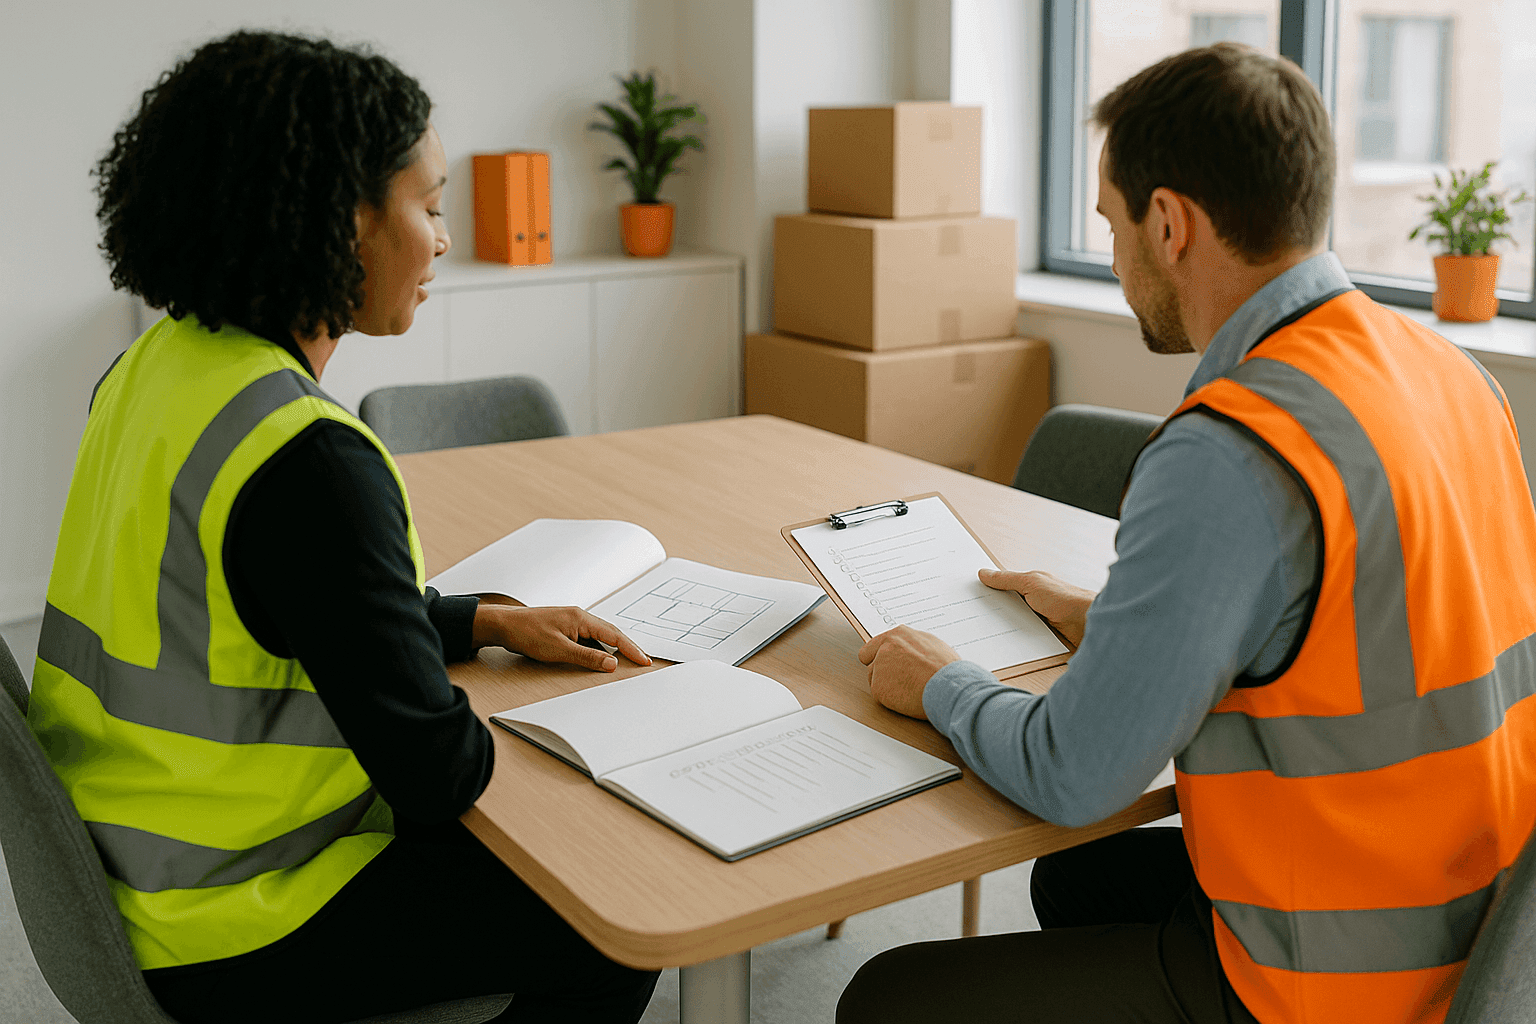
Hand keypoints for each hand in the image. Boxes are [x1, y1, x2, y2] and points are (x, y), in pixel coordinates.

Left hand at [473, 604, 650, 671]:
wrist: (504, 625)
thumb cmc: (527, 634)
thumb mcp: (559, 650)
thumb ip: (587, 657)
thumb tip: (611, 663)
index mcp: (582, 619)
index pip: (614, 635)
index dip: (631, 649)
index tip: (645, 659)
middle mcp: (580, 616)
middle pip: (611, 632)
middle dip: (628, 647)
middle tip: (642, 660)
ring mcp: (573, 619)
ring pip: (601, 633)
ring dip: (615, 645)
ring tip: (628, 658)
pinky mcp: (565, 625)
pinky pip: (590, 634)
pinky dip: (601, 645)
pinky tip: (602, 653)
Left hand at [857, 625, 961, 719]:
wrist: (951, 686)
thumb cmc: (947, 670)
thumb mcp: (931, 646)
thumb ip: (912, 647)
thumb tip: (908, 652)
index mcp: (898, 635)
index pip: (874, 645)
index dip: (880, 657)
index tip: (886, 665)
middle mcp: (885, 647)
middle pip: (870, 661)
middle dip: (881, 671)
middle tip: (898, 681)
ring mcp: (880, 666)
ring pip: (875, 679)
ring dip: (888, 686)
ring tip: (911, 689)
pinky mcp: (878, 686)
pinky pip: (881, 696)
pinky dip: (891, 700)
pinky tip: (908, 698)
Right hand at [979, 568, 1094, 647]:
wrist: (1087, 622)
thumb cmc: (1064, 598)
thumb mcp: (1031, 583)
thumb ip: (1007, 579)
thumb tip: (984, 573)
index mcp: (1030, 584)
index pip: (1003, 584)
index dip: (988, 588)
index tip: (968, 594)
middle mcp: (1033, 599)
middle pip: (1005, 604)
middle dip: (990, 610)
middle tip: (969, 617)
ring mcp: (1037, 617)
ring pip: (1012, 621)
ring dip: (1001, 626)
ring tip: (981, 631)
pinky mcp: (1042, 634)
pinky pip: (1022, 635)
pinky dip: (1013, 637)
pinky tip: (1002, 642)